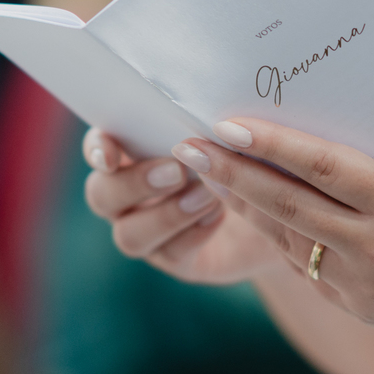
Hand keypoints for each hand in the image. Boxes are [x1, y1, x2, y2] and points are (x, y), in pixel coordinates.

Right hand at [82, 128, 283, 283]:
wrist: (276, 201)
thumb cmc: (246, 152)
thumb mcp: (228, 134)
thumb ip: (204, 125)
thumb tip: (203, 115)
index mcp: (133, 152)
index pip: (97, 147)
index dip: (96, 150)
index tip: (111, 156)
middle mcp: (129, 195)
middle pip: (101, 195)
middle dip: (135, 183)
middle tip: (177, 171)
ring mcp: (148, 231)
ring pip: (128, 235)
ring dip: (166, 215)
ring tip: (208, 196)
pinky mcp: (176, 259)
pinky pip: (169, 254)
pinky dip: (193, 234)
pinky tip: (220, 215)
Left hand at [168, 120, 373, 348]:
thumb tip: (338, 134)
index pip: (322, 168)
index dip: (269, 143)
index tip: (226, 123)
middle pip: (287, 205)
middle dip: (230, 174)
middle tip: (188, 146)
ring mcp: (363, 288)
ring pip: (287, 238)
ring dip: (243, 204)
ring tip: (207, 172)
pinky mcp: (360, 309)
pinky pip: (306, 266)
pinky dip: (277, 235)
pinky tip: (253, 210)